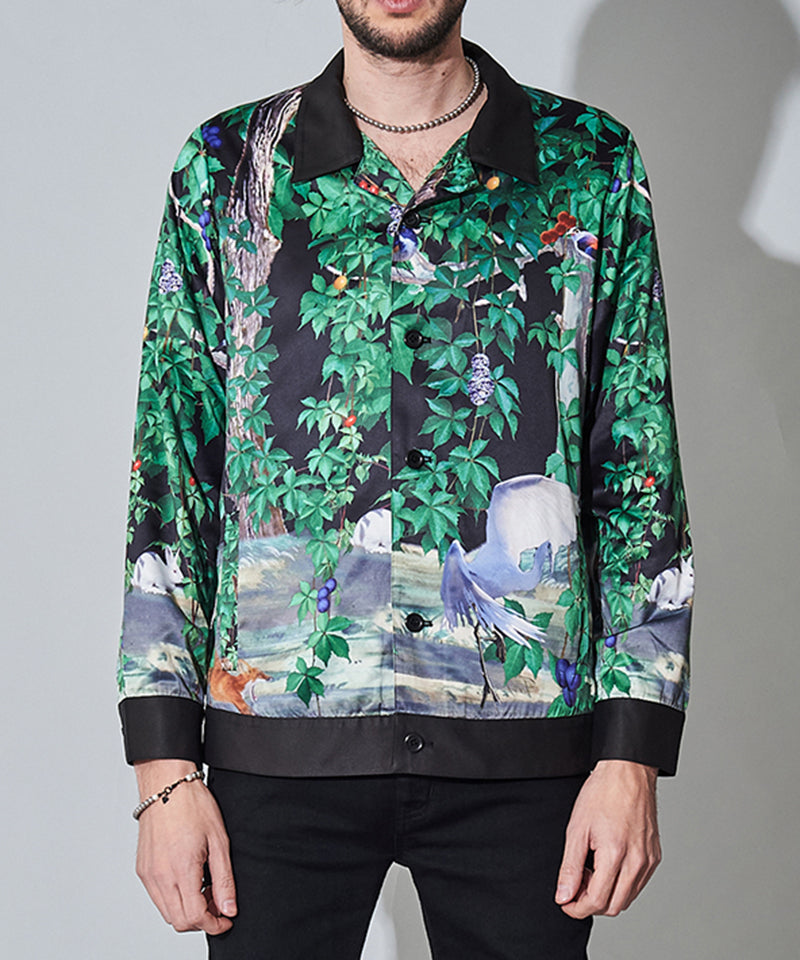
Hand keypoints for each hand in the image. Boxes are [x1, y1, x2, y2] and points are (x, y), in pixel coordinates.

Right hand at [134, 760, 236, 934]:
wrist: (167, 786)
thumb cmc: (193, 806)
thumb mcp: (219, 841)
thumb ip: (224, 880)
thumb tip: (229, 908)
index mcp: (181, 869)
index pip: (194, 917)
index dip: (214, 924)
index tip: (226, 919)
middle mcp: (159, 876)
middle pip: (178, 921)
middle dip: (201, 920)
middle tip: (218, 903)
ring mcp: (148, 874)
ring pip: (166, 912)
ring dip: (187, 911)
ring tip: (205, 889)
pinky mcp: (142, 869)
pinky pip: (157, 897)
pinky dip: (174, 899)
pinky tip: (189, 880)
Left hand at [555, 759, 660, 917]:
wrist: (628, 772)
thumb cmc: (603, 793)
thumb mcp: (577, 829)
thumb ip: (570, 867)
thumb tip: (563, 895)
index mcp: (616, 855)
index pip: (597, 901)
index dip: (577, 908)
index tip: (565, 901)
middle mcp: (637, 862)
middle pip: (613, 906)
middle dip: (590, 902)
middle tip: (576, 882)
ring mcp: (648, 861)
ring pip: (627, 898)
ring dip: (606, 894)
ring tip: (591, 869)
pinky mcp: (654, 856)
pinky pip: (637, 884)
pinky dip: (620, 884)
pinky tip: (607, 864)